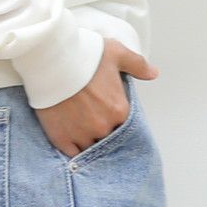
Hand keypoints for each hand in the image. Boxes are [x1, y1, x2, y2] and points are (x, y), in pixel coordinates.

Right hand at [33, 37, 159, 158]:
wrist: (52, 59)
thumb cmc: (85, 54)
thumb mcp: (117, 53)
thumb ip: (138, 65)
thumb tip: (154, 73)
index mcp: (119, 110)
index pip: (123, 124)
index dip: (115, 117)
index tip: (106, 109)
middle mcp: (103, 127)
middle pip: (107, 136)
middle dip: (101, 127)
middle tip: (91, 115)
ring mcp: (81, 135)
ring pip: (90, 147)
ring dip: (87, 139)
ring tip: (79, 127)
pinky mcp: (61, 138)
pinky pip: (72, 154)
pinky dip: (72, 148)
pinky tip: (70, 139)